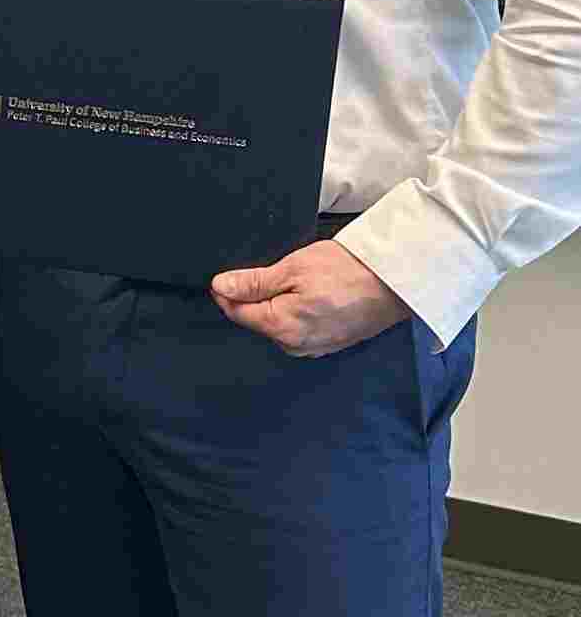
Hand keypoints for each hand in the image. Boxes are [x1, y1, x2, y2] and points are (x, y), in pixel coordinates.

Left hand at [211, 240, 409, 357]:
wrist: (396, 280)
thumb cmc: (346, 271)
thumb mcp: (292, 268)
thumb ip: (253, 282)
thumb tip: (221, 287)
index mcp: (282, 329)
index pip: (238, 313)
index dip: (226, 293)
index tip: (224, 277)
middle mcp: (296, 346)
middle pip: (258, 321)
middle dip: (254, 298)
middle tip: (267, 273)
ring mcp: (316, 347)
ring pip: (279, 325)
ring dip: (277, 305)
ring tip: (294, 281)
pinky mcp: (332, 343)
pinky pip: (300, 329)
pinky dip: (297, 312)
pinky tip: (309, 294)